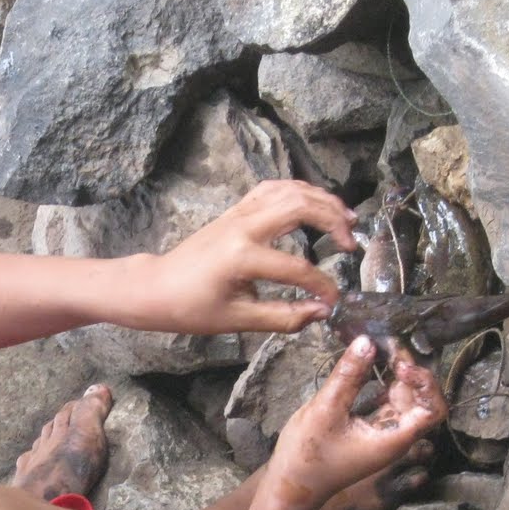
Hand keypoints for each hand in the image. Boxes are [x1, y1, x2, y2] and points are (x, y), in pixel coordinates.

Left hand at [135, 180, 358, 335]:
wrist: (157, 287)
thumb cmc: (191, 308)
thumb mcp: (237, 320)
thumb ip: (282, 317)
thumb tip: (320, 313)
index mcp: (242, 257)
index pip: (296, 268)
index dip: (321, 286)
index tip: (334, 302)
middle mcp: (243, 226)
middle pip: (300, 207)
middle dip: (333, 221)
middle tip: (351, 244)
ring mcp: (239, 213)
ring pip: (290, 190)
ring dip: (322, 200)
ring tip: (346, 219)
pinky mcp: (236, 209)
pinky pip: (273, 188)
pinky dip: (299, 191)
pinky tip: (316, 204)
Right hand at [264, 336, 447, 509]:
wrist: (289, 488)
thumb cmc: (307, 458)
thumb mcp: (325, 411)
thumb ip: (348, 376)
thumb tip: (367, 342)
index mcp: (395, 438)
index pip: (434, 409)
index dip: (425, 382)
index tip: (400, 366)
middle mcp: (395, 436)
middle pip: (420, 398)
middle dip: (408, 370)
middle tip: (385, 345)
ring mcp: (383, 432)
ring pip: (402, 397)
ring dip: (392, 373)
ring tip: (374, 349)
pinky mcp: (368, 429)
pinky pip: (384, 402)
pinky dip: (379, 382)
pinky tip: (363, 365)